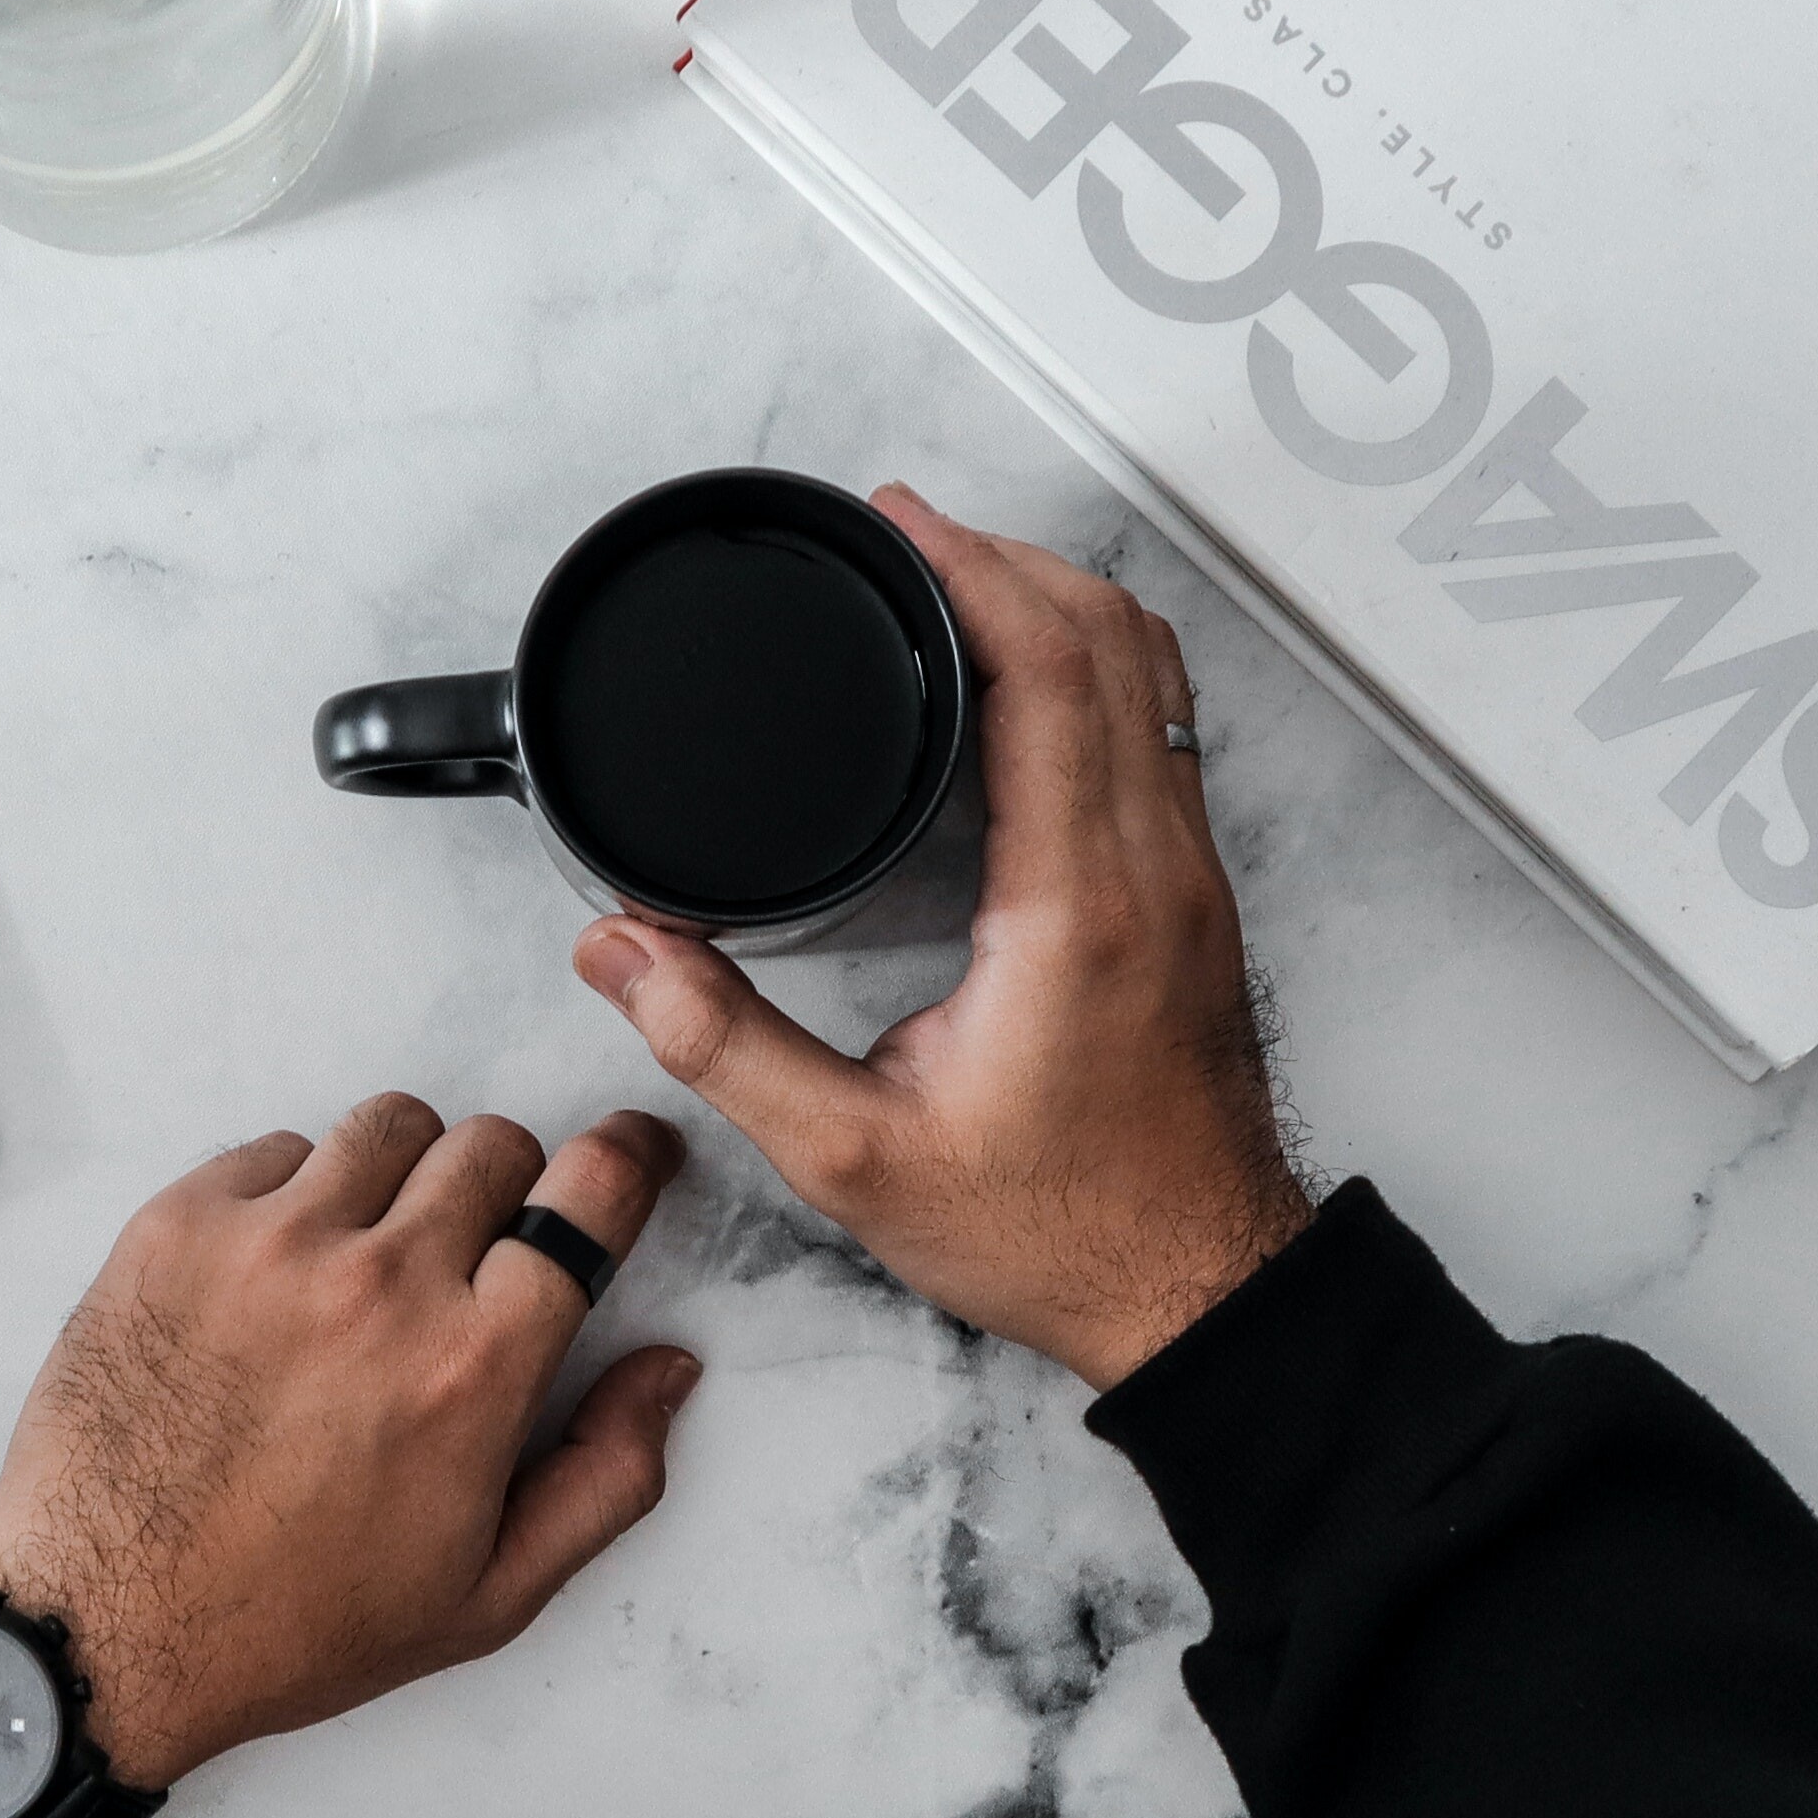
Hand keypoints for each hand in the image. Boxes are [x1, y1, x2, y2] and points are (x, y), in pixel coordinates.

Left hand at [0, 1098, 693, 1789]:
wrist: (101, 1625)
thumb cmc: (289, 1623)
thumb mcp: (487, 1594)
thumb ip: (605, 1477)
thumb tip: (668, 1368)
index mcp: (473, 1370)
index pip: (590, 1195)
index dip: (628, 1160)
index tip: (629, 1154)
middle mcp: (379, 1285)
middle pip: (492, 1144)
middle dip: (506, 1188)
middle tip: (472, 1254)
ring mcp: (271, 1244)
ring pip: (387, 1127)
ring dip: (403, 1175)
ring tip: (370, 1255)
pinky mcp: (179, 1228)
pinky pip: (275, 1149)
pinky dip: (294, 1194)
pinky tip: (277, 1279)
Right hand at [573, 487, 1309, 1391]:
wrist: (1196, 1294)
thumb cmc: (1058, 1231)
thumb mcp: (854, 1154)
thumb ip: (722, 1042)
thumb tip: (622, 951)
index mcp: (1075, 906)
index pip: (1053, 669)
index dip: (974, 570)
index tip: (899, 522)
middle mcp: (1154, 869)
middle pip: (1113, 639)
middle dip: (1007, 558)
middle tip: (907, 533)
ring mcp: (1191, 878)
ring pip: (1153, 676)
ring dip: (1062, 603)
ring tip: (957, 581)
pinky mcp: (1195, 899)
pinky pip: (1160, 730)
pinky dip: (1097, 667)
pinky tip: (1028, 679)